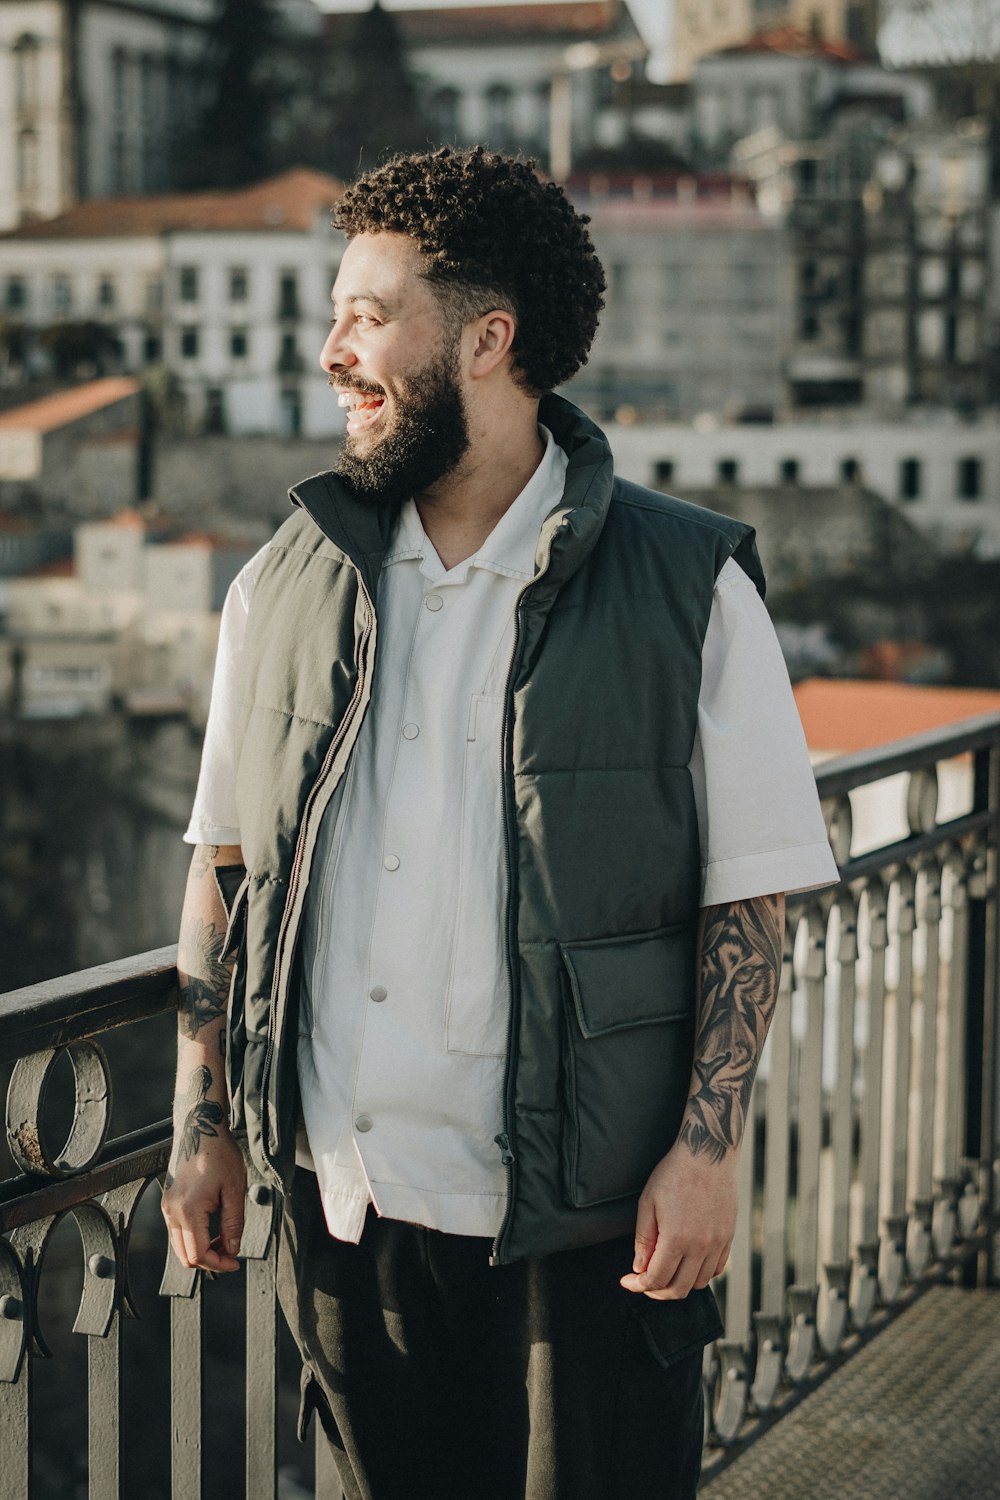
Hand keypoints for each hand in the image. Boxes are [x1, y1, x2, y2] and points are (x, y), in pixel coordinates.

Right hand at [162, 1131, 246, 1273]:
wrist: (199, 1127)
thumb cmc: (219, 1153)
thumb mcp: (235, 1188)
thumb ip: (233, 1223)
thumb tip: (232, 1249)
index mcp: (188, 1210)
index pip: (198, 1255)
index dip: (218, 1264)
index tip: (235, 1262)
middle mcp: (172, 1212)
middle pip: (185, 1257)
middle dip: (209, 1261)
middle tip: (231, 1254)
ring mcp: (167, 1207)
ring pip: (179, 1246)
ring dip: (201, 1250)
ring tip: (224, 1239)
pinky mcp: (167, 1201)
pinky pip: (177, 1231)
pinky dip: (193, 1238)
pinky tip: (212, 1229)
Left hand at [619, 1144, 738, 1299]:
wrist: (709, 1154)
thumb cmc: (674, 1174)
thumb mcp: (648, 1202)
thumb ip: (644, 1239)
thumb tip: (639, 1267)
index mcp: (677, 1239)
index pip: (656, 1279)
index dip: (638, 1285)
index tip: (628, 1281)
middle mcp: (700, 1247)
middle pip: (678, 1289)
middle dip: (657, 1292)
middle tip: (644, 1281)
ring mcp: (717, 1244)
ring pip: (698, 1283)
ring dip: (679, 1284)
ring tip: (666, 1271)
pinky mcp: (728, 1237)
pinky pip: (716, 1269)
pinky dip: (700, 1274)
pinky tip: (687, 1263)